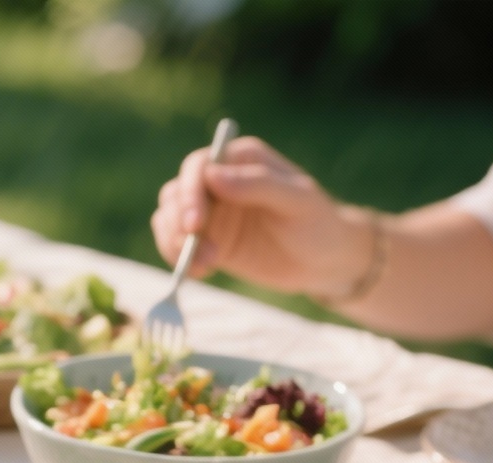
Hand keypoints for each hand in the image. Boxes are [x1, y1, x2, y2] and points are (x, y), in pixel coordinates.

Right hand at [151, 136, 374, 300]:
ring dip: (175, 243)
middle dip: (178, 222)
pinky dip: (177, 259)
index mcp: (241, 160)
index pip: (199, 166)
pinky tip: (201, 272)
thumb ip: (257, 184)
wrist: (324, 263)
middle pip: (176, 193)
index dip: (190, 193)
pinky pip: (174, 245)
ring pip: (168, 219)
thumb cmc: (318, 224)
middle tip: (196, 249)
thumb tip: (212, 175)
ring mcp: (210, 213)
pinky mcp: (206, 241)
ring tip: (206, 264)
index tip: (194, 224)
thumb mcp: (297, 200)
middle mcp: (219, 182)